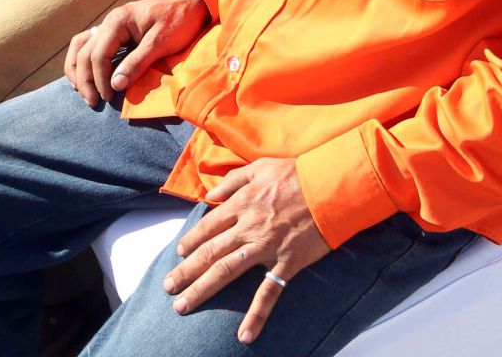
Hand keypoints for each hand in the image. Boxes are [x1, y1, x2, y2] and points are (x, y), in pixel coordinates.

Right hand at [64, 0, 211, 108]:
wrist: (192, 3)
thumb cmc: (180, 21)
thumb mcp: (161, 42)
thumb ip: (137, 62)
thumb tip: (115, 85)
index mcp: (118, 21)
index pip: (99, 55)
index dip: (100, 79)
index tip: (108, 98)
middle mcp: (109, 21)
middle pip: (85, 53)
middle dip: (86, 80)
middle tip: (94, 102)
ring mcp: (110, 25)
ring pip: (81, 47)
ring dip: (78, 70)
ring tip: (82, 91)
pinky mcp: (115, 32)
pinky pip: (90, 44)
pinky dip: (83, 60)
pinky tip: (86, 75)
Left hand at [164, 158, 329, 341]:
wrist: (333, 185)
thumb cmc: (299, 174)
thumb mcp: (262, 167)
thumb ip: (233, 181)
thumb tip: (210, 196)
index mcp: (242, 204)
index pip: (208, 226)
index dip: (191, 240)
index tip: (179, 253)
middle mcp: (248, 227)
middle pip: (210, 252)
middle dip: (186, 270)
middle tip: (168, 287)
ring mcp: (266, 247)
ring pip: (226, 271)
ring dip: (202, 289)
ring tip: (182, 305)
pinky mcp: (287, 262)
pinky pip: (269, 291)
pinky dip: (256, 314)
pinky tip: (244, 334)